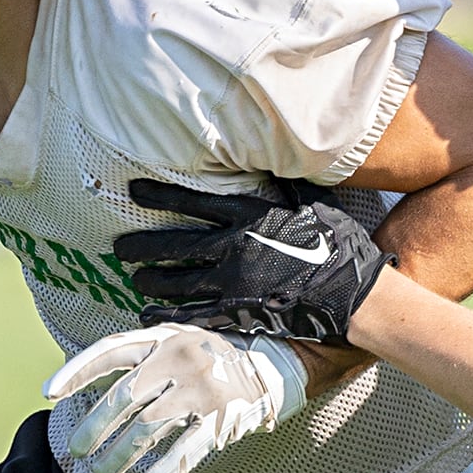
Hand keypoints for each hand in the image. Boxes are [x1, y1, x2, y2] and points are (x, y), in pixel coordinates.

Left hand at [43, 324, 305, 472]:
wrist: (273, 368)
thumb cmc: (213, 358)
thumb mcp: (179, 340)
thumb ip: (142, 355)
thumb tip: (88, 383)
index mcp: (165, 337)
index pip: (110, 351)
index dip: (77, 371)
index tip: (49, 393)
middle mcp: (180, 359)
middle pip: (122, 399)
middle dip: (94, 429)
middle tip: (78, 451)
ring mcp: (202, 390)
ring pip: (146, 431)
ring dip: (119, 458)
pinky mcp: (221, 419)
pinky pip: (182, 455)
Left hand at [113, 178, 394, 344]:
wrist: (354, 294)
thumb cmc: (339, 245)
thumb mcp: (314, 204)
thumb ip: (286, 187)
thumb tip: (275, 158)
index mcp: (251, 216)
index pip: (194, 202)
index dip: (161, 194)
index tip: (134, 190)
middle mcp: (235, 247)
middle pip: (175, 244)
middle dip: (142, 245)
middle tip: (118, 247)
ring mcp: (234, 283)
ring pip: (177, 280)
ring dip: (150, 279)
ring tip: (132, 278)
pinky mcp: (239, 313)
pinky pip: (193, 314)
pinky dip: (167, 314)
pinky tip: (148, 314)